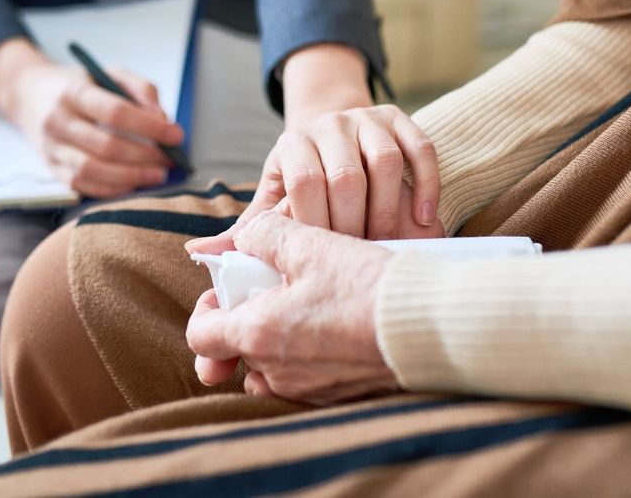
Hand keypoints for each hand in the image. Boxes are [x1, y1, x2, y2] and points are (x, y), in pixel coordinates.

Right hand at [9, 57, 182, 197]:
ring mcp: (52, 148)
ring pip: (93, 170)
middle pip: (106, 145)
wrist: (31, 95)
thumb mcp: (110, 74)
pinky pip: (83, 186)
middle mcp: (58, 121)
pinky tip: (134, 183)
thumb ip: (141, 89)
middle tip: (170, 159)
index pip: (116, 112)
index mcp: (74, 92)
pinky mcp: (52, 169)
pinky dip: (113, 189)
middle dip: (146, 156)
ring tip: (157, 174)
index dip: (150, 127)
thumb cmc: (81, 85)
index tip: (176, 135)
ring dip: (132, 176)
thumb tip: (162, 117)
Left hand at [186, 104, 443, 253]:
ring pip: (386, 163)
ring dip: (389, 211)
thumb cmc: (302, 177)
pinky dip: (426, 184)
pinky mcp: (399, 118)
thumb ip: (247, 228)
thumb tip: (199, 253)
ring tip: (387, 246)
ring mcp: (367, 118)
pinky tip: (423, 219)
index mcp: (292, 144)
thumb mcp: (273, 197)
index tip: (321, 262)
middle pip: (347, 176)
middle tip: (357, 261)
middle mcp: (330, 125)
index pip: (304, 184)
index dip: (315, 225)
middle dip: (353, 225)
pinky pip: (420, 147)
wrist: (333, 130)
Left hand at [186, 211, 400, 403]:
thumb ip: (265, 234)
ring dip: (279, 337)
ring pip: (272, 365)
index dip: (207, 308)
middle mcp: (278, 372)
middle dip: (249, 317)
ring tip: (307, 303)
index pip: (201, 336)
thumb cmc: (366, 286)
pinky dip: (308, 353)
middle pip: (240, 349)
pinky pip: (306, 377)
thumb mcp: (311, 245)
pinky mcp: (339, 395)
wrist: (429, 326)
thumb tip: (246, 236)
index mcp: (259, 335)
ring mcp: (309, 389)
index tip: (230, 288)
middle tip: (276, 288)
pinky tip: (334, 324)